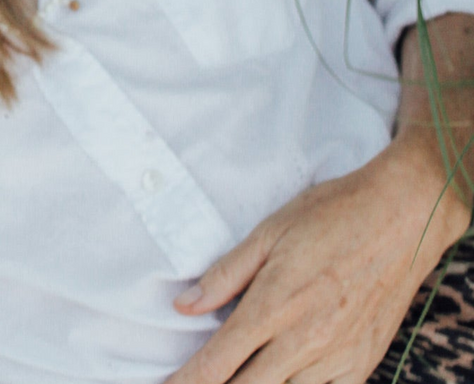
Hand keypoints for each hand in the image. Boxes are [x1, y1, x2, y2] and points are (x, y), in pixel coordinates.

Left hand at [166, 136, 469, 383]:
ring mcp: (337, 358)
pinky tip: (282, 379)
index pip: (218, 362)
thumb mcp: (268, 233)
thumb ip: (224, 275)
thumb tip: (184, 306)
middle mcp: (304, 341)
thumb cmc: (330, 216)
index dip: (188, 382)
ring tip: (233, 380)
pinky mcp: (362, 364)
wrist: (400, 218)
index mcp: (273, 305)